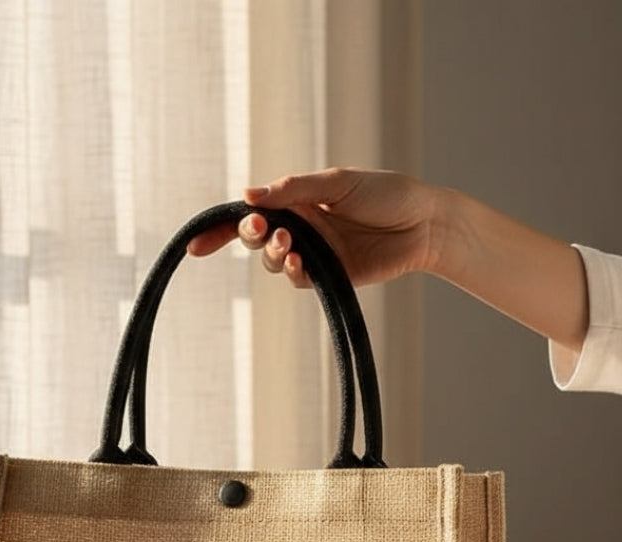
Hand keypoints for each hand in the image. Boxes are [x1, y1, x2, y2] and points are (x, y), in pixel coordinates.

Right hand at [187, 168, 442, 287]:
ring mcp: (314, 253)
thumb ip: (293, 189)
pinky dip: (295, 271)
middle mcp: (301, 227)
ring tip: (290, 244)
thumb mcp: (337, 182)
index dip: (221, 229)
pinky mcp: (330, 277)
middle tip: (259, 229)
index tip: (196, 244)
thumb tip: (248, 195)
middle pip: (257, 239)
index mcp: (297, 199)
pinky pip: (300, 280)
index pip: (251, 213)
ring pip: (275, 263)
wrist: (424, 223)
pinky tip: (302, 261)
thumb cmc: (386, 194)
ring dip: (276, 254)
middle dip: (250, 235)